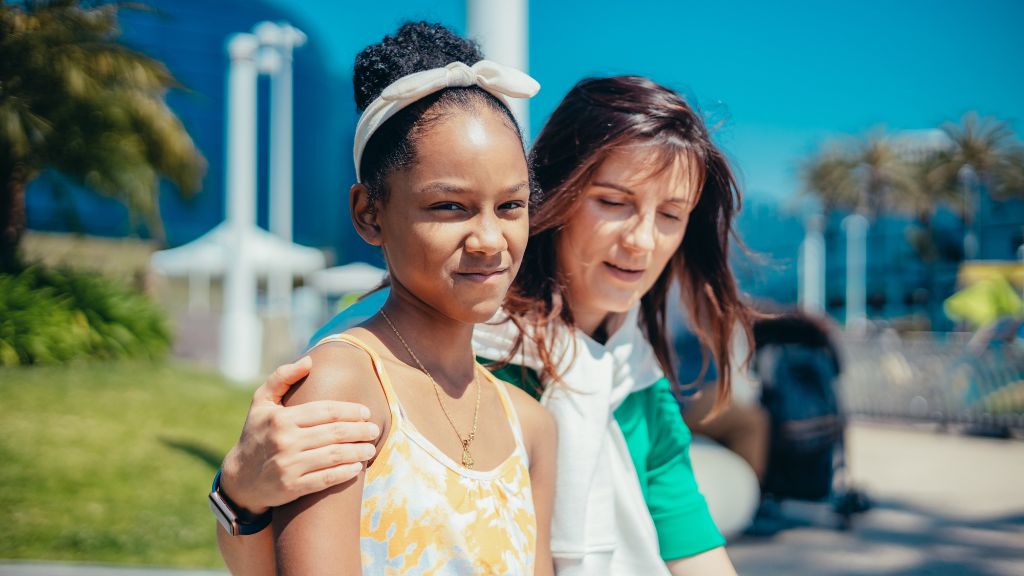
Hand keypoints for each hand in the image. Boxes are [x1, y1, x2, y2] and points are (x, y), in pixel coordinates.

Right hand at [219, 356, 379, 514]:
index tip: (366, 412)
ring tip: (371, 448)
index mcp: (281, 418)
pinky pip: (326, 479)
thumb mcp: (261, 402)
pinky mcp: (291, 487)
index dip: (350, 411)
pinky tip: (357, 467)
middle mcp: (285, 441)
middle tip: (374, 430)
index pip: (325, 411)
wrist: (239, 478)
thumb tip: (309, 361)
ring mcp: (288, 466)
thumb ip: (282, 377)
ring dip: (357, 451)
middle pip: (334, 433)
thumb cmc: (256, 434)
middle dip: (360, 431)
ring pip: (334, 455)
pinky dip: (345, 473)